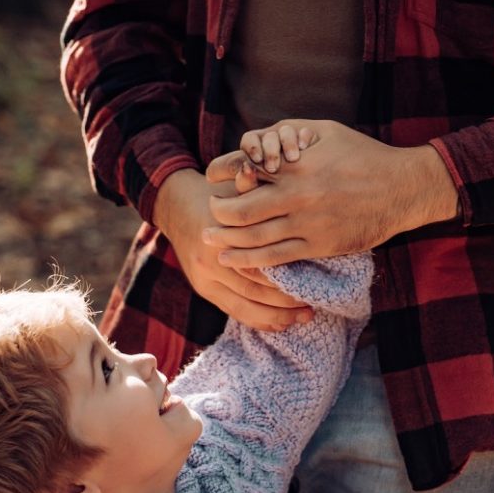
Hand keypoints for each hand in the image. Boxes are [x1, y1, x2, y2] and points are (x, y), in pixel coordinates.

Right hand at [152, 168, 312, 331]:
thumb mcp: (231, 187)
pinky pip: (234, 311)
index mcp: (220, 236)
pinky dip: (259, 321)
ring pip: (245, 307)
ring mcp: (205, 278)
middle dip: (287, 301)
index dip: (288, 273)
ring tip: (304, 317)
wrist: (177, 208)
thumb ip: (245, 183)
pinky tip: (281, 324)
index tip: (316, 279)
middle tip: (315, 306)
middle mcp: (211, 261)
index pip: (260, 262)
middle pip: (255, 289)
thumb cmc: (216, 195)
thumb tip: (253, 168)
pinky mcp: (204, 289)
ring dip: (276, 316)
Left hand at [203, 119, 459, 267]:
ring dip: (227, 241)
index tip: (211, 178)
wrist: (401, 189)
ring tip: (211, 240)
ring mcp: (307, 224)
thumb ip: (291, 132)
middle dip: (218, 212)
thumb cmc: (363, 155)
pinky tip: (234, 260)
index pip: (245, 169)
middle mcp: (297, 195)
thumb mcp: (326, 131)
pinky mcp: (318, 246)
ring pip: (254, 238)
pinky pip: (276, 258)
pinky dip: (250, 261)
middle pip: (241, 210)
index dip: (221, 173)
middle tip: (210, 211)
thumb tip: (261, 139)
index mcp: (296, 164)